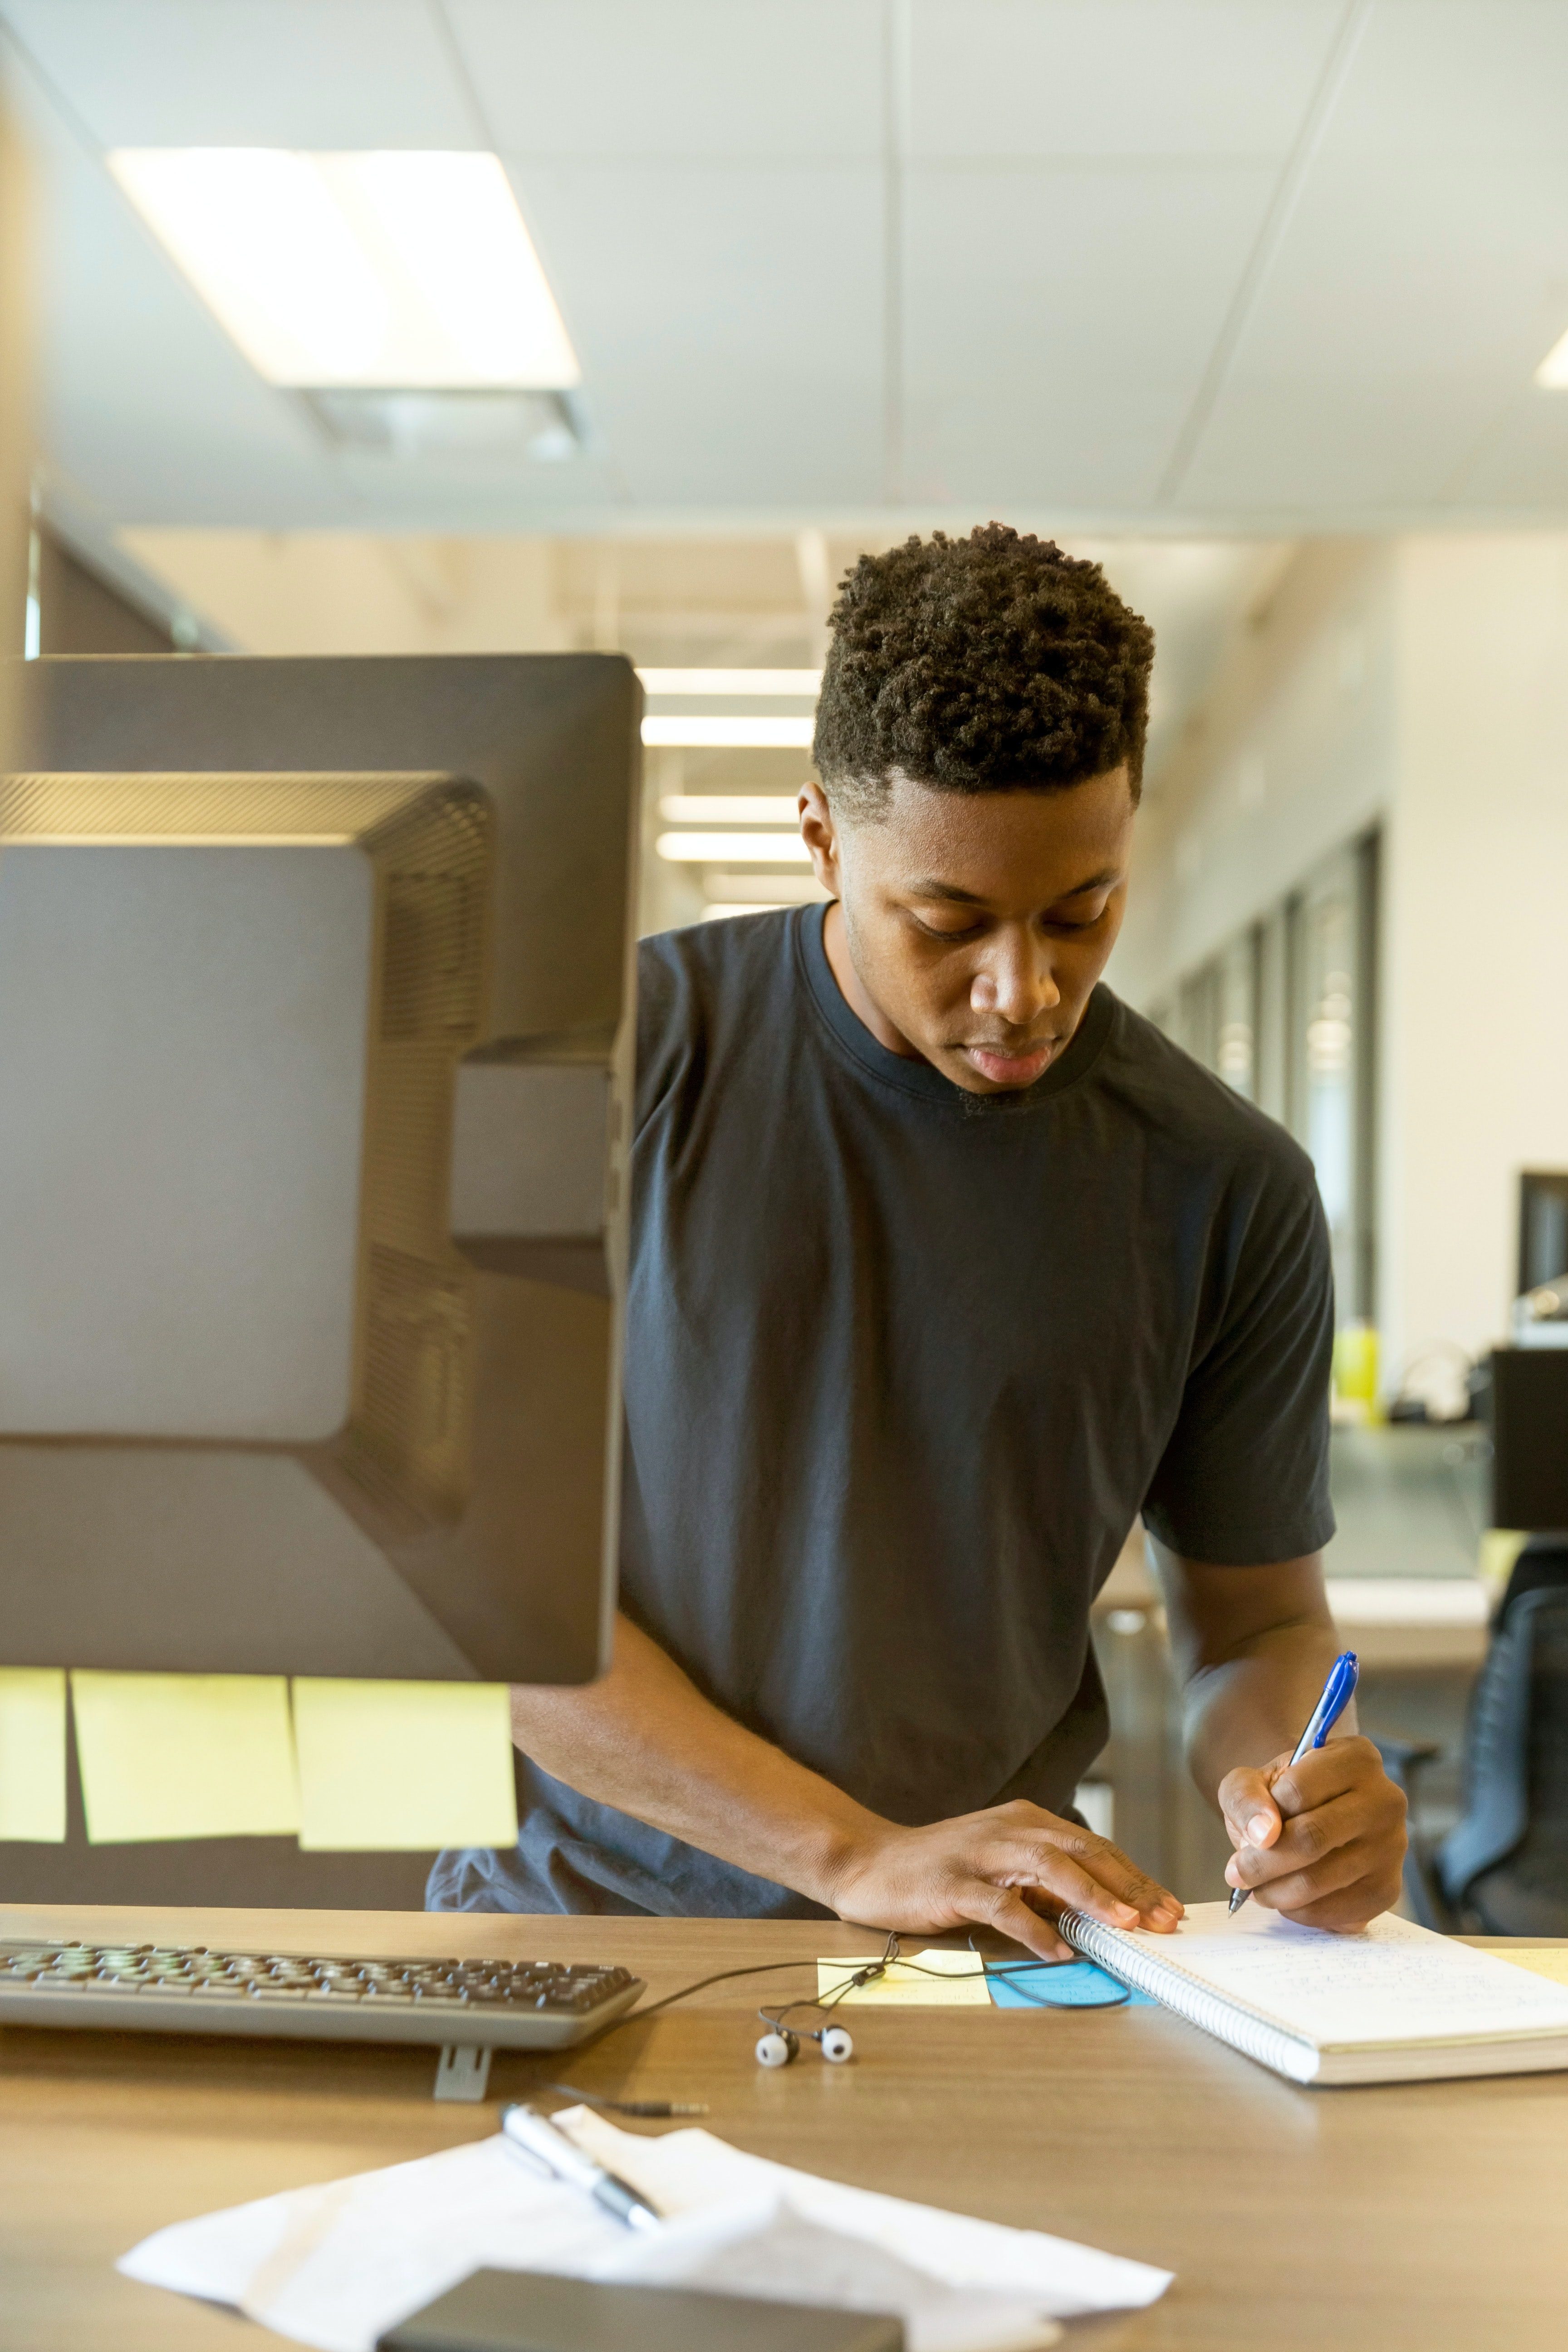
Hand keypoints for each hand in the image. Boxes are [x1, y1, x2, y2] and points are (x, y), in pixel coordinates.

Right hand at [823, 1800, 1183, 1962]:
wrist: (868, 1862)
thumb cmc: (939, 1869)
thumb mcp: (1000, 1867)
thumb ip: (1044, 1883)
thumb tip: (1100, 1913)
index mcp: (1025, 1821)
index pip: (1094, 1847)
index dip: (1135, 1878)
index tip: (1167, 1909)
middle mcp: (1009, 1829)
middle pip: (1083, 1851)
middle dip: (1129, 1887)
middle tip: (1162, 1920)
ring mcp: (980, 1854)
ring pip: (1048, 1867)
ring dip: (1091, 1896)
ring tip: (1124, 1925)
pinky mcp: (953, 1883)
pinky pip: (1002, 1904)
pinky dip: (1034, 1928)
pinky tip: (1058, 1950)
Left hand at [1219, 1735, 1405, 1928]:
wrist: (1313, 1816)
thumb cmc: (1282, 1795)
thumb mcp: (1251, 1781)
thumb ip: (1246, 1797)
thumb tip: (1263, 1834)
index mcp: (1356, 1758)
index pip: (1297, 1791)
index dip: (1262, 1817)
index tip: (1248, 1832)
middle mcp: (1385, 1800)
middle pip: (1312, 1839)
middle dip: (1262, 1863)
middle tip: (1237, 1873)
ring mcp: (1392, 1847)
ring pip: (1320, 1880)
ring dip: (1275, 1891)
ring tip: (1257, 1886)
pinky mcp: (1388, 1889)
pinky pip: (1336, 1912)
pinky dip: (1299, 1911)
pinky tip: (1286, 1896)